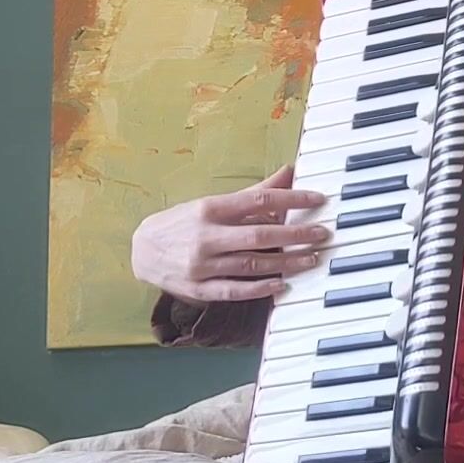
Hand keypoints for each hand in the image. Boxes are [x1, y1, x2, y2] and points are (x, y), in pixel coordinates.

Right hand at [130, 164, 328, 305]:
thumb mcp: (214, 203)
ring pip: (251, 265)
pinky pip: (234, 290)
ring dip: (285, 263)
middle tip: (321, 234)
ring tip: (310, 258)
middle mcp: (206, 236)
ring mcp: (202, 264)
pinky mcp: (198, 289)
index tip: (317, 199)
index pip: (259, 200)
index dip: (292, 199)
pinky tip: (281, 285)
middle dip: (295, 235)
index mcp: (211, 208)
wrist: (141, 250)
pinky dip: (259, 289)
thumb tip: (289, 171)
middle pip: (259, 236)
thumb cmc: (184, 222)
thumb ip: (254, 193)